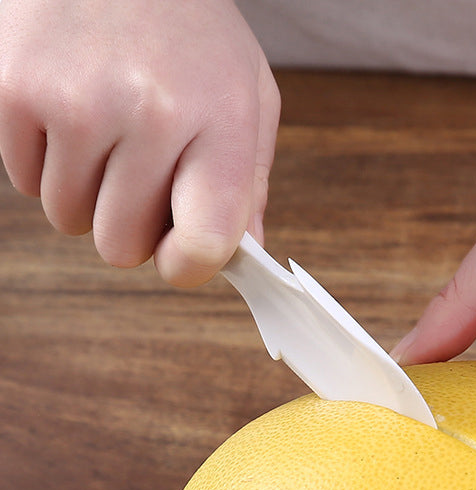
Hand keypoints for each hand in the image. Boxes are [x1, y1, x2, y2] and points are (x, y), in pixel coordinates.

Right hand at [0, 0, 279, 285]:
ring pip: (69, 220)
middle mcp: (152, 114)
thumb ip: (249, 181)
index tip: (180, 258)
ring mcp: (77, 102)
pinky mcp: (16, 89)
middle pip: (122, 247)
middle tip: (141, 176)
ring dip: (87, 195)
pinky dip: (47, 165)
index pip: (206, 242)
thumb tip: (242, 253)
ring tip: (108, 135)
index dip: (188, 268)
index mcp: (223, 122)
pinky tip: (72, 115)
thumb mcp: (249, 95)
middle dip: (130, 227)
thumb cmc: (190, 32)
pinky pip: (26, 183)